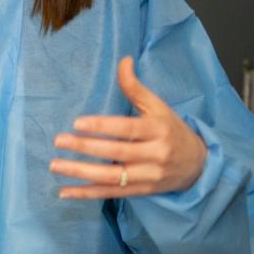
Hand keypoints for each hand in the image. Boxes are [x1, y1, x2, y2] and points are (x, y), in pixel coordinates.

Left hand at [50, 56, 207, 198]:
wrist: (198, 165)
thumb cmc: (172, 130)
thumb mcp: (159, 107)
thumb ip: (136, 87)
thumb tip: (124, 59)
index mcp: (158, 130)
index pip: (127, 129)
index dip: (102, 126)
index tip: (77, 123)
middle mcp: (154, 155)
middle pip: (116, 152)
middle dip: (85, 148)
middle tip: (59, 140)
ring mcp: (148, 176)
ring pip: (111, 177)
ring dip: (81, 173)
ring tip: (55, 165)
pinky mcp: (141, 192)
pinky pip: (111, 193)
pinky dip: (87, 194)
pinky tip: (64, 191)